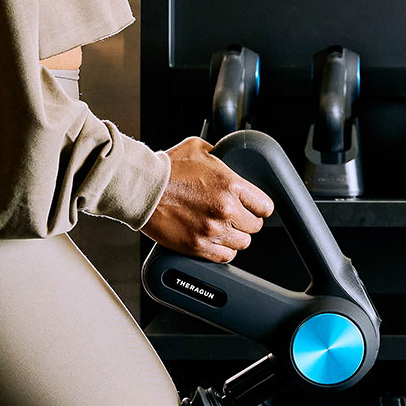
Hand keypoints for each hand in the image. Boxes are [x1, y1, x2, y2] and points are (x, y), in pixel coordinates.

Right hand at [141, 137, 275, 262]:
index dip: (260, 207)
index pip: (265, 206)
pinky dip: (222, 251)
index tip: (255, 209)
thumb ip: (220, 153)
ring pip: (241, 243)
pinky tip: (216, 241)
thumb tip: (228, 156)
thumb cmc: (166, 168)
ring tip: (224, 229)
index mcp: (231, 185)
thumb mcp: (199, 148)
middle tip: (236, 218)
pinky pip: (224, 257)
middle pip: (254, 227)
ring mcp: (211, 230)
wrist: (141, 188)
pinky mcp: (197, 246)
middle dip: (247, 222)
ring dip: (235, 237)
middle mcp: (225, 209)